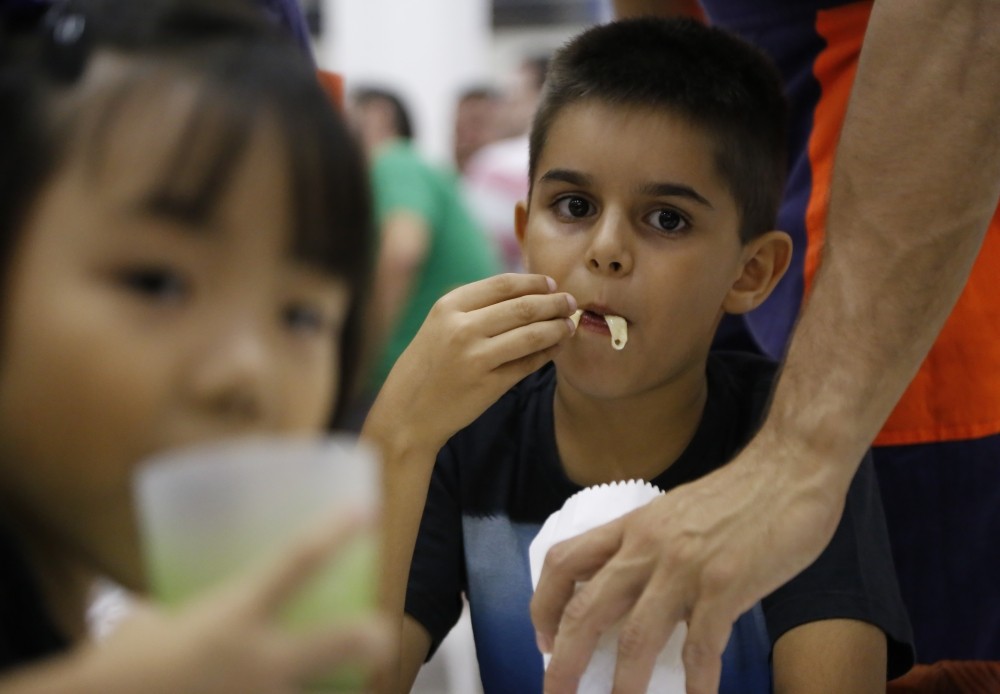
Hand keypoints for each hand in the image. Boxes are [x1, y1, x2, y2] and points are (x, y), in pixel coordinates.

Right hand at [82, 513, 390, 693]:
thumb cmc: (118, 668)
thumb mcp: (148, 627)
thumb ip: (174, 617)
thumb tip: (171, 616)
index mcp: (235, 616)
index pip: (297, 563)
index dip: (335, 534)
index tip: (367, 512)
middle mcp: (261, 660)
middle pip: (343, 641)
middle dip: (370, 636)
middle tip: (379, 632)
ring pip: (316, 688)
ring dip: (321, 682)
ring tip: (333, 677)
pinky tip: (279, 690)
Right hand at [368, 273, 575, 453]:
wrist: (406, 414)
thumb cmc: (425, 367)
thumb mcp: (438, 326)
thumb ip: (473, 308)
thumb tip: (525, 293)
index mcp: (448, 306)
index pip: (502, 284)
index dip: (533, 282)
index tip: (551, 284)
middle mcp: (462, 328)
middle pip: (522, 307)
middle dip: (553, 303)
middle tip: (570, 302)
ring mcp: (476, 357)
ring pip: (531, 335)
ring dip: (557, 328)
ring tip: (569, 325)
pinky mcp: (489, 385)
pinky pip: (528, 364)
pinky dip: (547, 353)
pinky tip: (556, 348)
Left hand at [531, 434, 844, 693]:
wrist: (790, 468)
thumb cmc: (737, 494)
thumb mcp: (674, 513)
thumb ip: (650, 550)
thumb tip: (632, 599)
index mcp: (632, 527)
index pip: (565, 562)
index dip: (544, 604)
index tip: (544, 639)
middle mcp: (648, 547)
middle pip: (587, 608)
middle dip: (565, 659)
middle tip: (556, 690)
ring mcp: (685, 567)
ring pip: (636, 636)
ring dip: (625, 683)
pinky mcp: (726, 585)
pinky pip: (701, 646)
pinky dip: (696, 682)